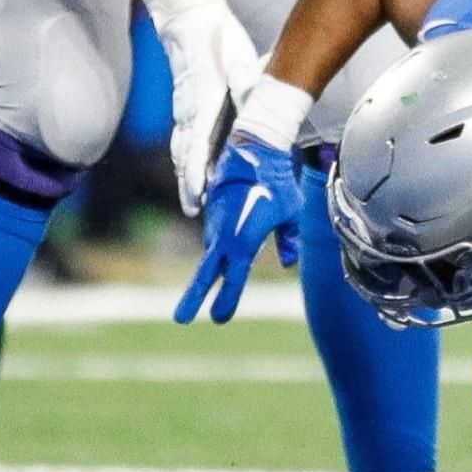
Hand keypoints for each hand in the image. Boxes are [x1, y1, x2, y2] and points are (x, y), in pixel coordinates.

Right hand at [157, 2, 262, 217]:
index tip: (198, 190)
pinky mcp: (186, 110)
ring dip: (186, 178)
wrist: (191, 22)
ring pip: (182, 152)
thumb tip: (250, 89)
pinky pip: (183, 142)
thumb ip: (243, 79)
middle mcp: (189, 112)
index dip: (196, 169)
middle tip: (194, 210)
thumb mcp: (237, 59)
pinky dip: (186, 163)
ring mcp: (184, 112)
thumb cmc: (219, 42)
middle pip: (185, 156)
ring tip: (193, 204)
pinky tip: (192, 178)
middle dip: (188, 184)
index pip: (197, 143)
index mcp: (203, 103)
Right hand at [175, 134, 301, 324]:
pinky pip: (214, 240)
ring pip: (212, 256)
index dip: (227, 300)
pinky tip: (222, 258)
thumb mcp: (291, 214)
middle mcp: (224, 236)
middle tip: (180, 319)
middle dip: (194, 296)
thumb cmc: (277, 184)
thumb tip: (288, 262)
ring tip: (198, 298)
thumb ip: (290, 239)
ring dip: (209, 275)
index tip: (219, 318)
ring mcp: (215, 225)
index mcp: (243, 241)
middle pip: (207, 273)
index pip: (234, 279)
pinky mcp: (213, 214)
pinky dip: (217, 252)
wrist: (254, 152)